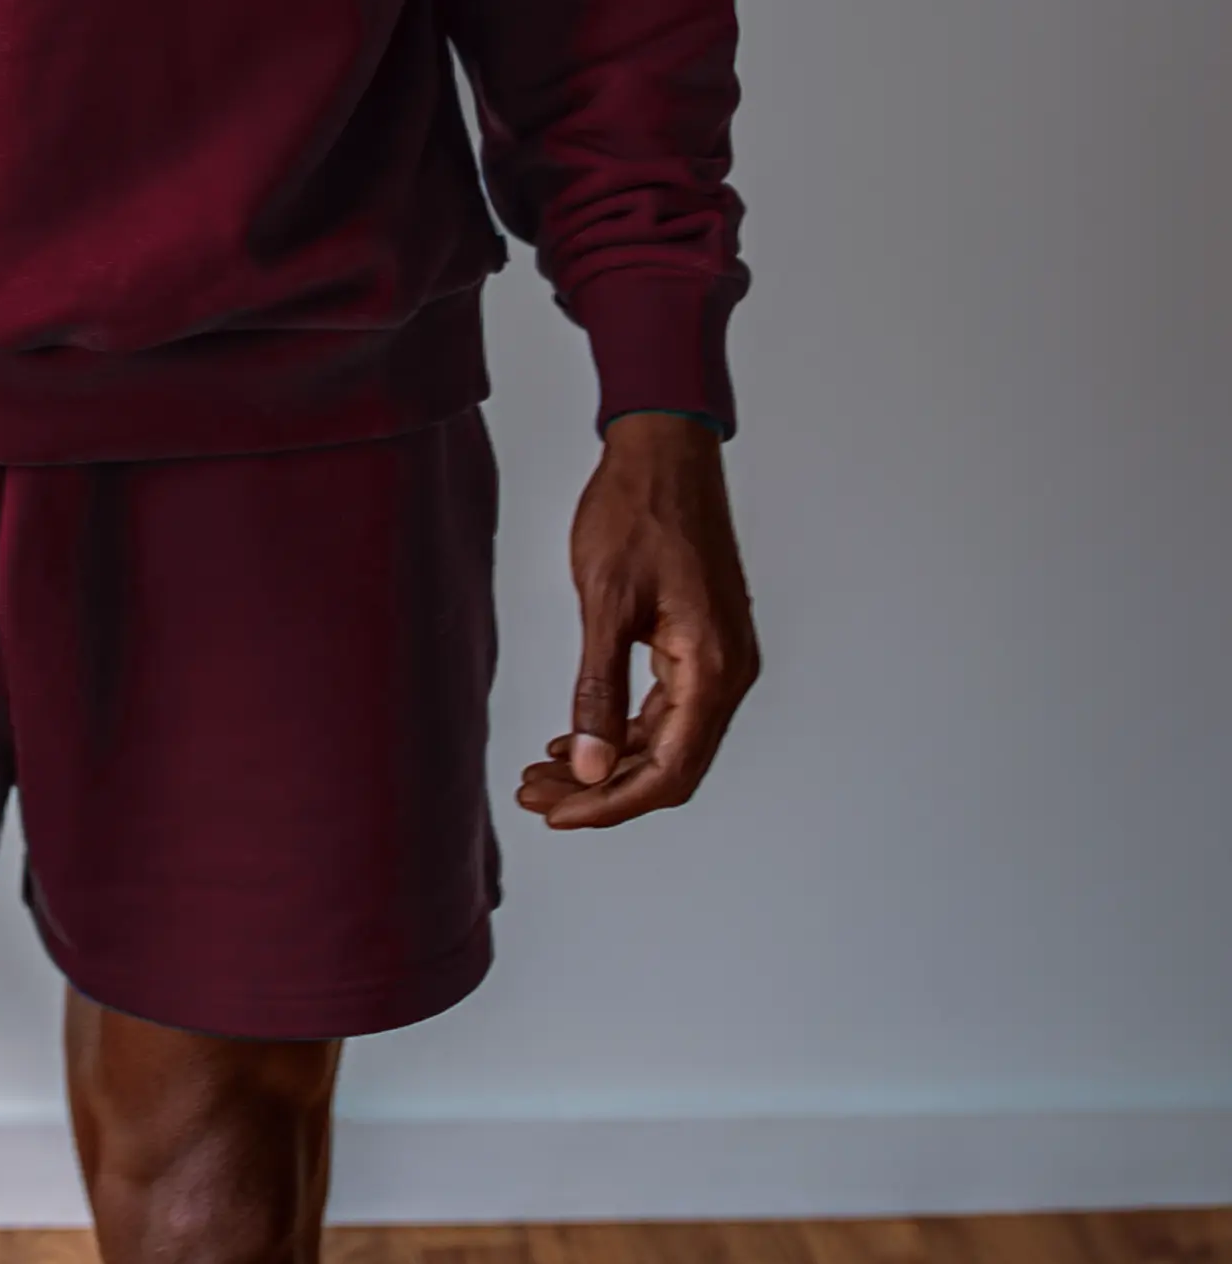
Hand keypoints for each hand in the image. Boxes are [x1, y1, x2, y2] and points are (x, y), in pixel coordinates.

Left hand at [515, 409, 758, 829]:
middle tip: (534, 794)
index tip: (555, 814)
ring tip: (543, 771)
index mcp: (712, 669)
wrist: (665, 450)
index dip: (610, 804)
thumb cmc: (637, 510)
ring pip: (665, 740)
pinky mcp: (702, 643)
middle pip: (668, 766)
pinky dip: (621, 728)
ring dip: (607, 761)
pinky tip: (575, 737)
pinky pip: (665, 708)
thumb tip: (589, 765)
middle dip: (601, 789)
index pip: (667, 772)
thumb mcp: (606, 600)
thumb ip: (598, 688)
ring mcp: (719, 658)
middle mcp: (728, 673)